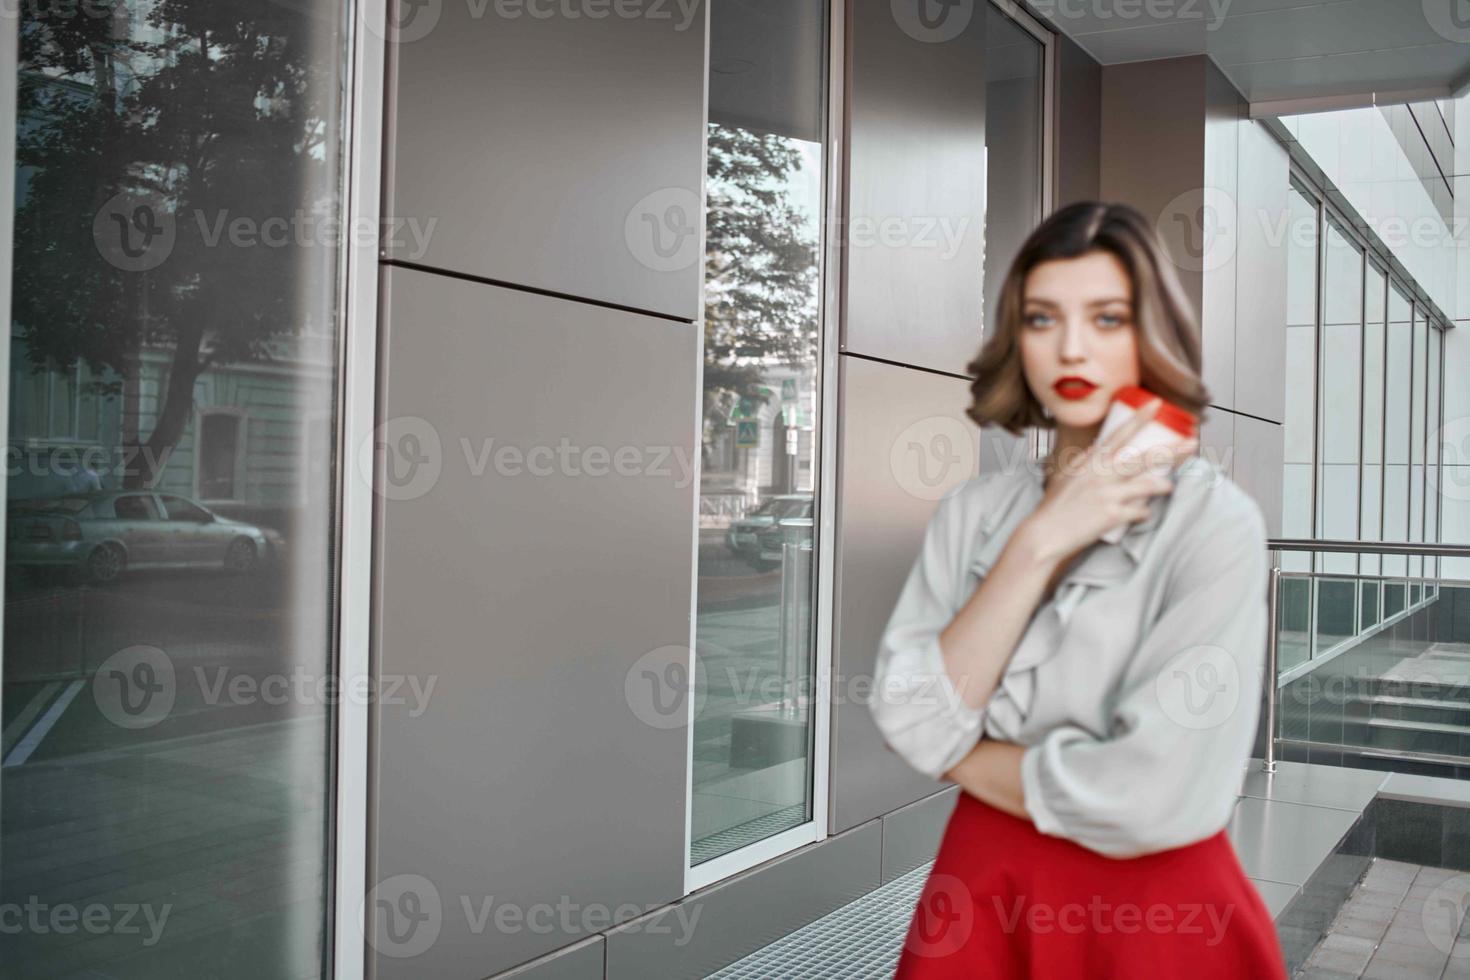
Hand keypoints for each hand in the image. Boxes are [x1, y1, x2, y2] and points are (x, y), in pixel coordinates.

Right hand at [1021, 398, 1197, 561]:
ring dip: (1162, 486)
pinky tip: (1141, 514)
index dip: (1139, 418)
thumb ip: (1084, 461)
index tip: (1156, 404)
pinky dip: (1143, 513)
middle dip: (1171, 450)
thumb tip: (1097, 450)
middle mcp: (1102, 474)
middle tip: (1192, 444)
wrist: (1045, 534)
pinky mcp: (1113, 515)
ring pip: (1148, 485)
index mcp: (1091, 461)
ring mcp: (1108, 494)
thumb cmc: (1053, 505)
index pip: (1119, 434)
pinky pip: (1139, 512)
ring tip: (1169, 485)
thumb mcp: (1066, 475)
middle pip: (1143, 458)